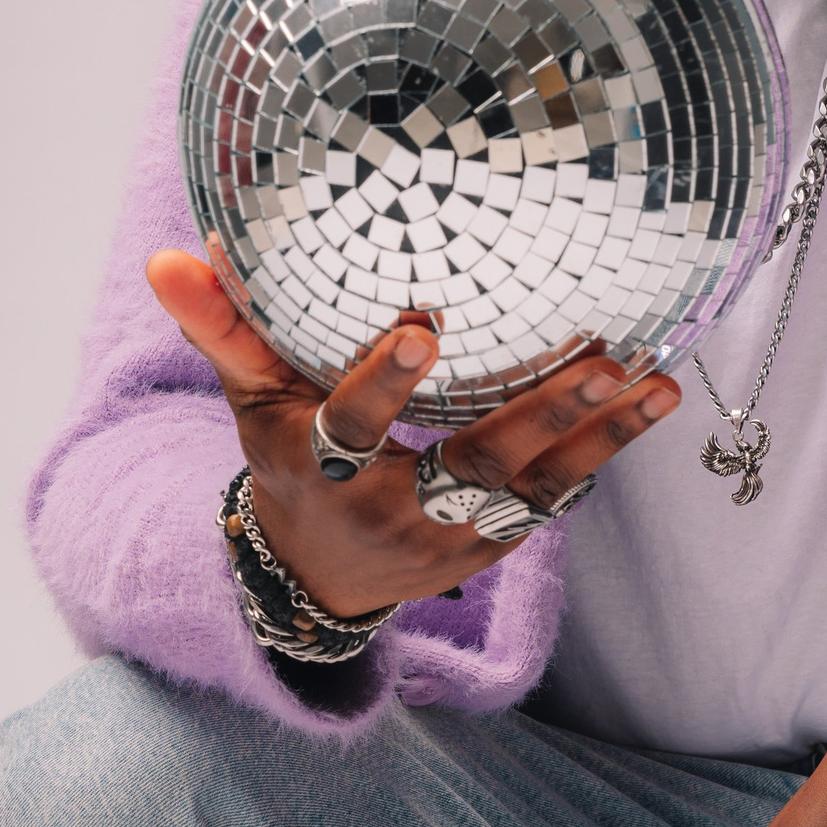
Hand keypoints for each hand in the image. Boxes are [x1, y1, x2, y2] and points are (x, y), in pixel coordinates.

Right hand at [145, 243, 680, 612]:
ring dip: (596, 436)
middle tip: (595, 357)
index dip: (383, 386)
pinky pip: (557, 497)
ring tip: (652, 382)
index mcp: (323, 473)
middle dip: (535, 415)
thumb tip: (173, 252)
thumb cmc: (288, 462)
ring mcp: (451, 538)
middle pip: (469, 468)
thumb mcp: (248, 402)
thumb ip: (220, 328)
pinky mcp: (495, 546)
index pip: (351, 430)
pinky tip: (653, 401)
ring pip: (531, 488)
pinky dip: (604, 451)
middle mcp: (393, 514)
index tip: (423, 329)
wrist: (319, 574)